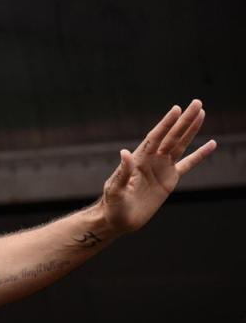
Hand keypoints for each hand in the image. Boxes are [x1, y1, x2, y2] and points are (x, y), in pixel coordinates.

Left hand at [100, 99, 216, 234]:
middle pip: (171, 136)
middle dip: (184, 120)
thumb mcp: (115, 190)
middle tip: (197, 103)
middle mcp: (152, 160)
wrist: (118, 219)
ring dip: (191, 130)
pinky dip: (199, 155)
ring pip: (180, 145)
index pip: (155, 137)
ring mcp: (161, 168)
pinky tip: (211, 144)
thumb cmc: (112, 205)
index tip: (177, 109)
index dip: (166, 124)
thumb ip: (122, 173)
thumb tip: (124, 153)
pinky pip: (188, 164)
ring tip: (201, 113)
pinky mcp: (169, 179)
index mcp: (139, 160)